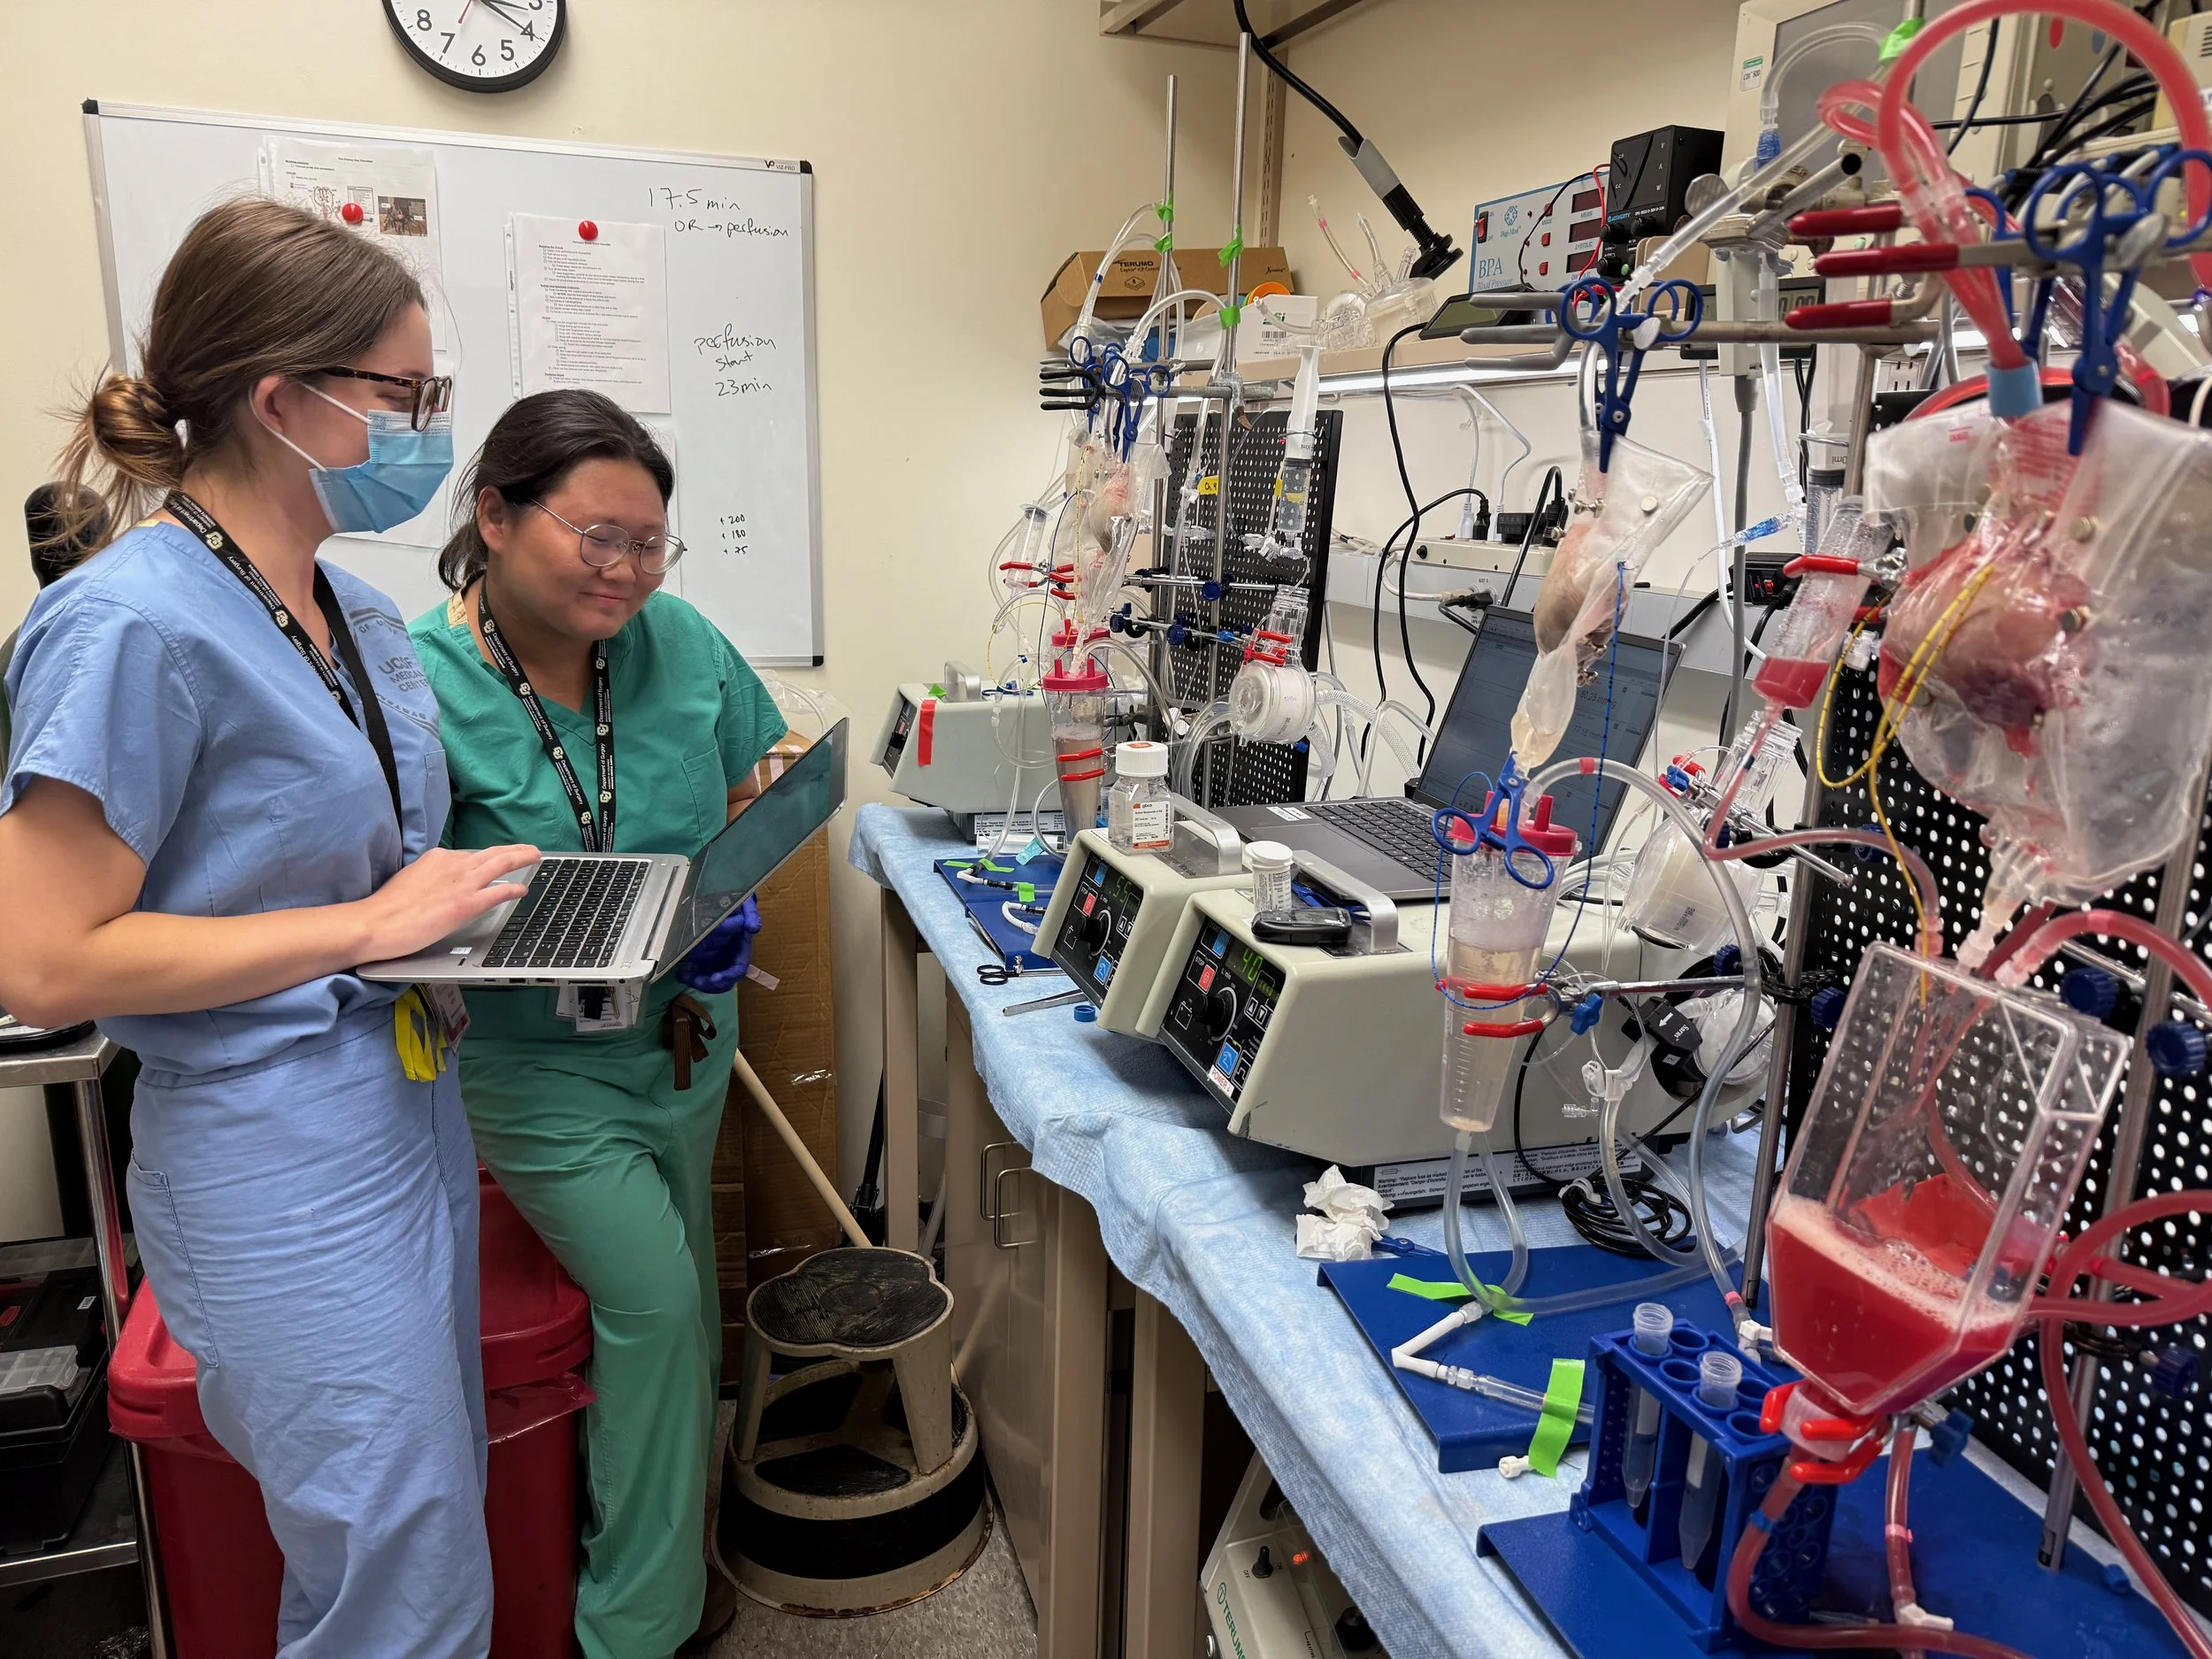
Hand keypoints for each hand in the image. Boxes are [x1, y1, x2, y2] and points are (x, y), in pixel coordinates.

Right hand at [356, 845, 540, 961]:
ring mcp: (461, 883)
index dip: (487, 858)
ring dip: (521, 859)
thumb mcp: (411, 880)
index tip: (498, 859)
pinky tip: (523, 889)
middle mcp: (452, 864)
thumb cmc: (386, 909)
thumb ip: (430, 879)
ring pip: (500, 864)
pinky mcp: (465, 904)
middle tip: (530, 850)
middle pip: (491, 853)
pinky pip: (499, 891)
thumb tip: (441, 885)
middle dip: (513, 851)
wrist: (374, 923)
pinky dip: (513, 889)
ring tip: (535, 858)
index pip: (470, 855)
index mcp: (437, 858)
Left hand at [673, 894, 760, 992]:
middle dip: (709, 985)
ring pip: (710, 980)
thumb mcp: (746, 905)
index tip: (715, 979)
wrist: (726, 899)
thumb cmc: (738, 903)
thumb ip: (751, 915)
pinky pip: (699, 972)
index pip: (738, 969)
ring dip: (697, 982)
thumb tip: (753, 928)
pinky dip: (690, 975)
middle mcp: (730, 957)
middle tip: (694, 980)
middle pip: (724, 981)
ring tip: (682, 975)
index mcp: (742, 948)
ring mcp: (718, 958)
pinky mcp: (705, 957)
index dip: (728, 976)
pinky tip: (680, 971)